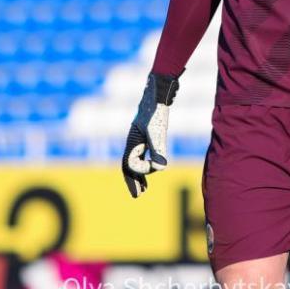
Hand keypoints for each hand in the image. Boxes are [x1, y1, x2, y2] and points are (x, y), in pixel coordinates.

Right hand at [122, 72, 179, 196]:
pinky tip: (154, 168)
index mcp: (132, 141)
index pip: (129, 164)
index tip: (156, 166)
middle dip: (132, 181)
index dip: (141, 171)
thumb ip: (158, 148)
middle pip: (128, 166)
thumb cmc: (156, 110)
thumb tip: (161, 167)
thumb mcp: (158, 129)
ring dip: (139, 176)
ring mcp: (140, 139)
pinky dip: (146, 164)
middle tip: (137, 196)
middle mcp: (133, 141)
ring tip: (143, 190)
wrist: (158, 92)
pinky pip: (143, 154)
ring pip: (135, 162)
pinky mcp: (148, 135)